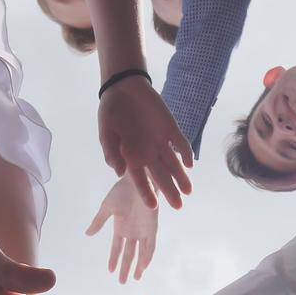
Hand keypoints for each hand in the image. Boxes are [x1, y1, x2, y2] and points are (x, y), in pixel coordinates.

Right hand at [87, 177, 160, 282]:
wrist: (137, 181)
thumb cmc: (121, 191)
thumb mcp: (106, 208)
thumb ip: (98, 222)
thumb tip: (87, 234)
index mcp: (120, 227)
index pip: (117, 248)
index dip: (114, 259)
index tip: (110, 271)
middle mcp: (132, 232)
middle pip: (128, 254)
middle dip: (125, 268)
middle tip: (122, 282)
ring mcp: (142, 230)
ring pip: (141, 253)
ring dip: (138, 265)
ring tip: (135, 277)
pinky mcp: (152, 227)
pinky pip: (151, 245)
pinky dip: (148, 256)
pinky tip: (144, 266)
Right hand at [98, 76, 193, 210]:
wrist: (124, 87)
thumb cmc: (111, 112)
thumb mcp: (106, 131)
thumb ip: (111, 152)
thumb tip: (119, 172)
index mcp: (131, 157)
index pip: (140, 179)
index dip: (146, 193)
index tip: (153, 207)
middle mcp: (148, 153)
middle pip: (161, 176)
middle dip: (170, 191)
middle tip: (178, 206)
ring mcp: (161, 142)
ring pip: (174, 164)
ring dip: (181, 177)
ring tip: (188, 191)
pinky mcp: (171, 129)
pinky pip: (180, 143)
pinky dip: (185, 153)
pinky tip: (189, 164)